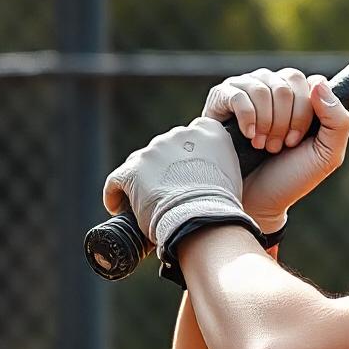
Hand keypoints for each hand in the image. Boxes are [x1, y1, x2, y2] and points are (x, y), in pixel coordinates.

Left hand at [103, 117, 259, 260]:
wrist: (203, 218)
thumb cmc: (222, 204)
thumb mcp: (232, 172)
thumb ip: (219, 161)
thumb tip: (208, 171)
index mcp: (208, 130)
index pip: (193, 136)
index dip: (189, 156)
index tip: (188, 173)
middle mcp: (178, 134)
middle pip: (164, 148)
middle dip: (165, 168)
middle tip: (169, 192)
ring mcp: (152, 151)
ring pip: (141, 164)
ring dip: (143, 180)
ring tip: (146, 204)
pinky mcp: (131, 170)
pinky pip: (117, 181)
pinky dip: (116, 194)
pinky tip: (119, 208)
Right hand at [202, 68, 348, 230]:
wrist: (256, 200)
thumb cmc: (291, 176)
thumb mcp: (327, 154)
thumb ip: (338, 120)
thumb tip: (318, 84)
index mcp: (302, 97)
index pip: (312, 83)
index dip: (306, 114)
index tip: (296, 141)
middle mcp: (275, 87)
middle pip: (288, 83)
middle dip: (286, 121)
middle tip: (278, 146)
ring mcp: (248, 89)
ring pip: (264, 88)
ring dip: (266, 123)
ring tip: (262, 145)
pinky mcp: (222, 97)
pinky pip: (238, 93)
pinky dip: (247, 117)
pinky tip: (248, 136)